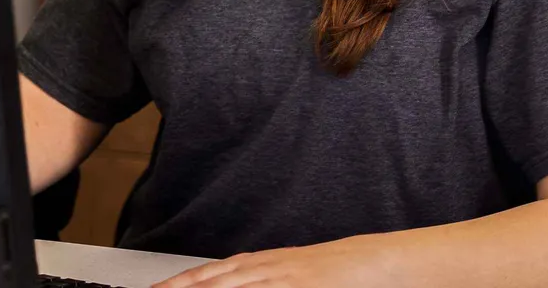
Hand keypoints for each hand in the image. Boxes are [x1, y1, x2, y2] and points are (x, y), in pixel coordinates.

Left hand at [154, 240, 390, 287]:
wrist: (363, 261)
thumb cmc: (325, 272)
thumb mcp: (285, 273)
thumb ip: (258, 280)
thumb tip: (228, 281)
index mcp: (259, 263)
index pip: (211, 273)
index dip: (184, 281)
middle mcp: (264, 267)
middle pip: (214, 279)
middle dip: (184, 287)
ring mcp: (278, 278)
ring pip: (233, 285)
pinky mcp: (294, 286)